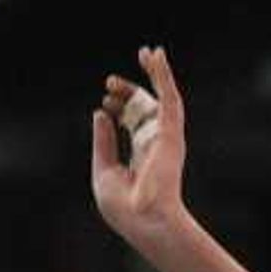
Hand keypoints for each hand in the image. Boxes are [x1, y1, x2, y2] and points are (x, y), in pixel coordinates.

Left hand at [91, 46, 190, 251]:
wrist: (142, 219)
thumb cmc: (124, 207)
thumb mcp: (104, 170)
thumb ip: (103, 142)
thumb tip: (100, 114)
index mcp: (140, 153)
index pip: (131, 121)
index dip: (118, 107)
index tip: (104, 102)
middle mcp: (155, 143)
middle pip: (144, 107)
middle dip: (129, 91)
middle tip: (109, 82)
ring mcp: (164, 137)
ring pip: (162, 97)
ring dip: (155, 73)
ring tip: (147, 52)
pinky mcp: (170, 133)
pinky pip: (169, 98)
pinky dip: (164, 76)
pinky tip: (157, 56)